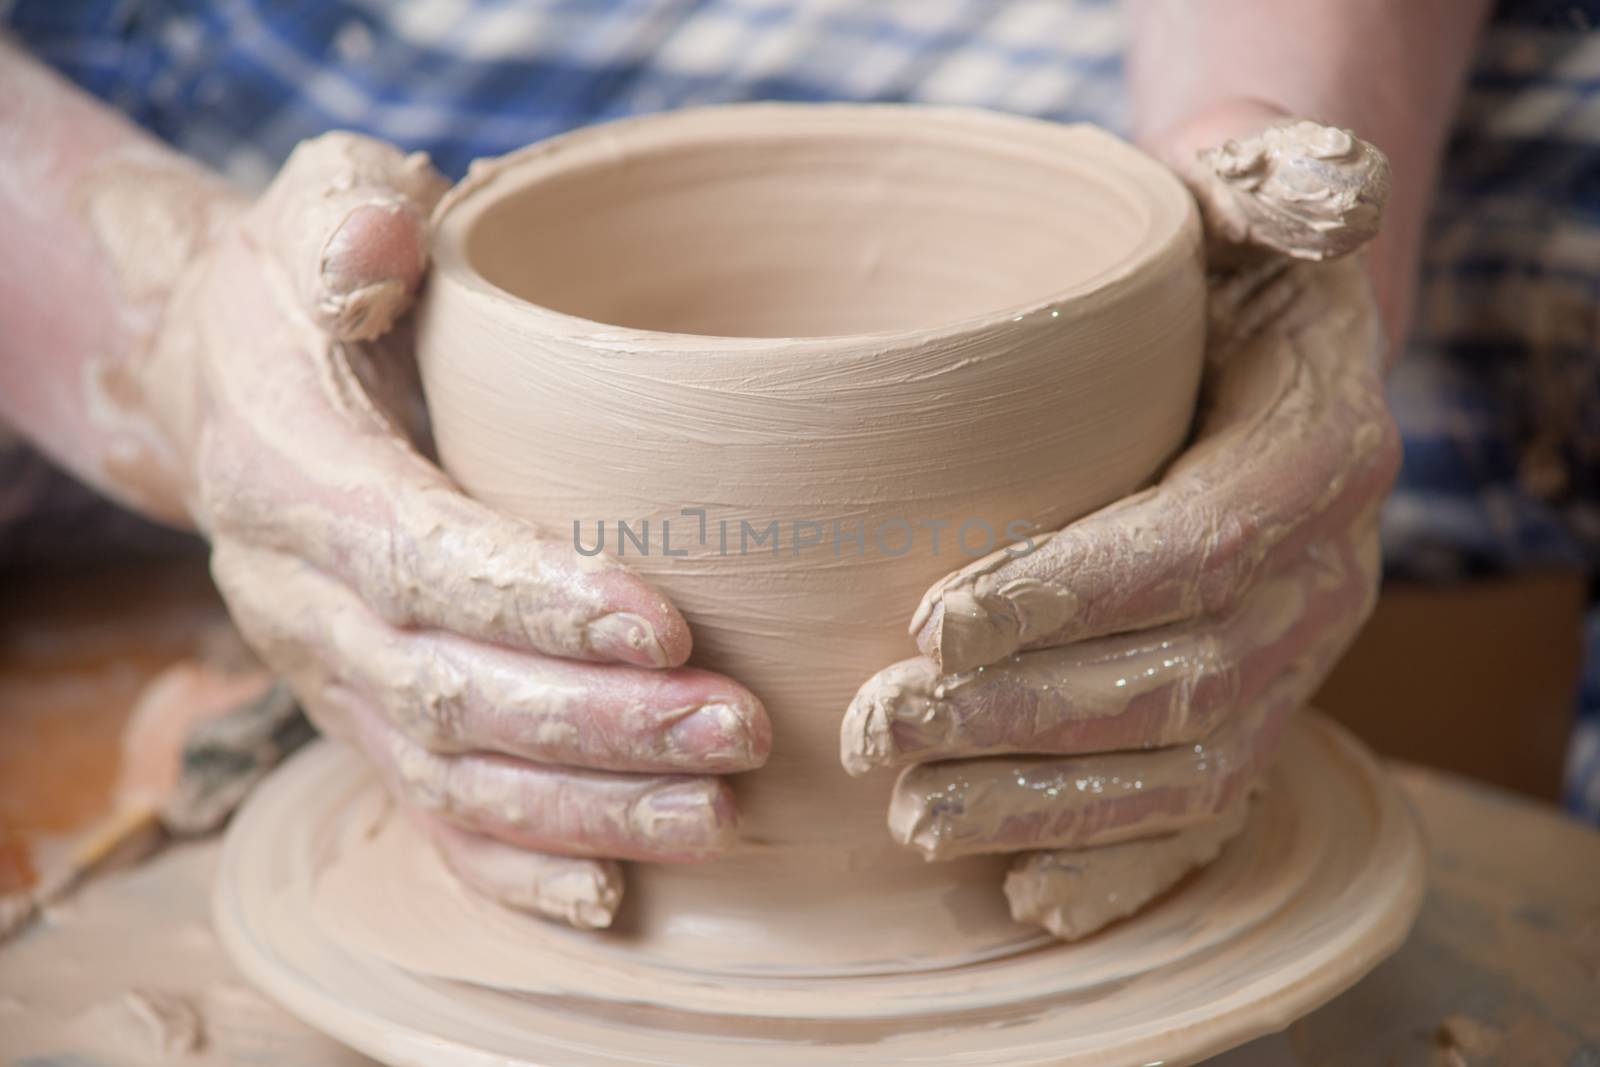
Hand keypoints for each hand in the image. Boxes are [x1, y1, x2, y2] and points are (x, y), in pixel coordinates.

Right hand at [147, 133, 769, 928]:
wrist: (232, 384)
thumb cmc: (310, 288)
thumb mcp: (317, 206)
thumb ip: (344, 215)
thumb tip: (378, 251)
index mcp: (290, 470)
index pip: (415, 556)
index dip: (533, 602)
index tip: (664, 625)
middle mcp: (297, 595)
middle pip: (445, 692)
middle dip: (597, 727)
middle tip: (741, 731)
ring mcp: (326, 674)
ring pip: (448, 776)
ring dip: (587, 809)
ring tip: (722, 812)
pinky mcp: (360, 717)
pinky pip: (427, 818)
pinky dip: (518, 868)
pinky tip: (618, 895)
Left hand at [841, 112, 1397, 939]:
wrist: (1267, 350)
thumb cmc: (1222, 273)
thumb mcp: (1254, 202)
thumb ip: (1284, 190)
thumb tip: (1316, 198)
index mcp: (1319, 455)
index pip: (1196, 543)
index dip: (1072, 593)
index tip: (937, 620)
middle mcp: (1323, 578)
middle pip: (1178, 676)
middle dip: (1020, 715)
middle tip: (878, 727)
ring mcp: (1295, 663)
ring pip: (1183, 765)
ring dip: (1042, 804)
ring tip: (911, 819)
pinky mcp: (1256, 715)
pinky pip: (1201, 814)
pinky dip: (1117, 864)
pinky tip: (1024, 898)